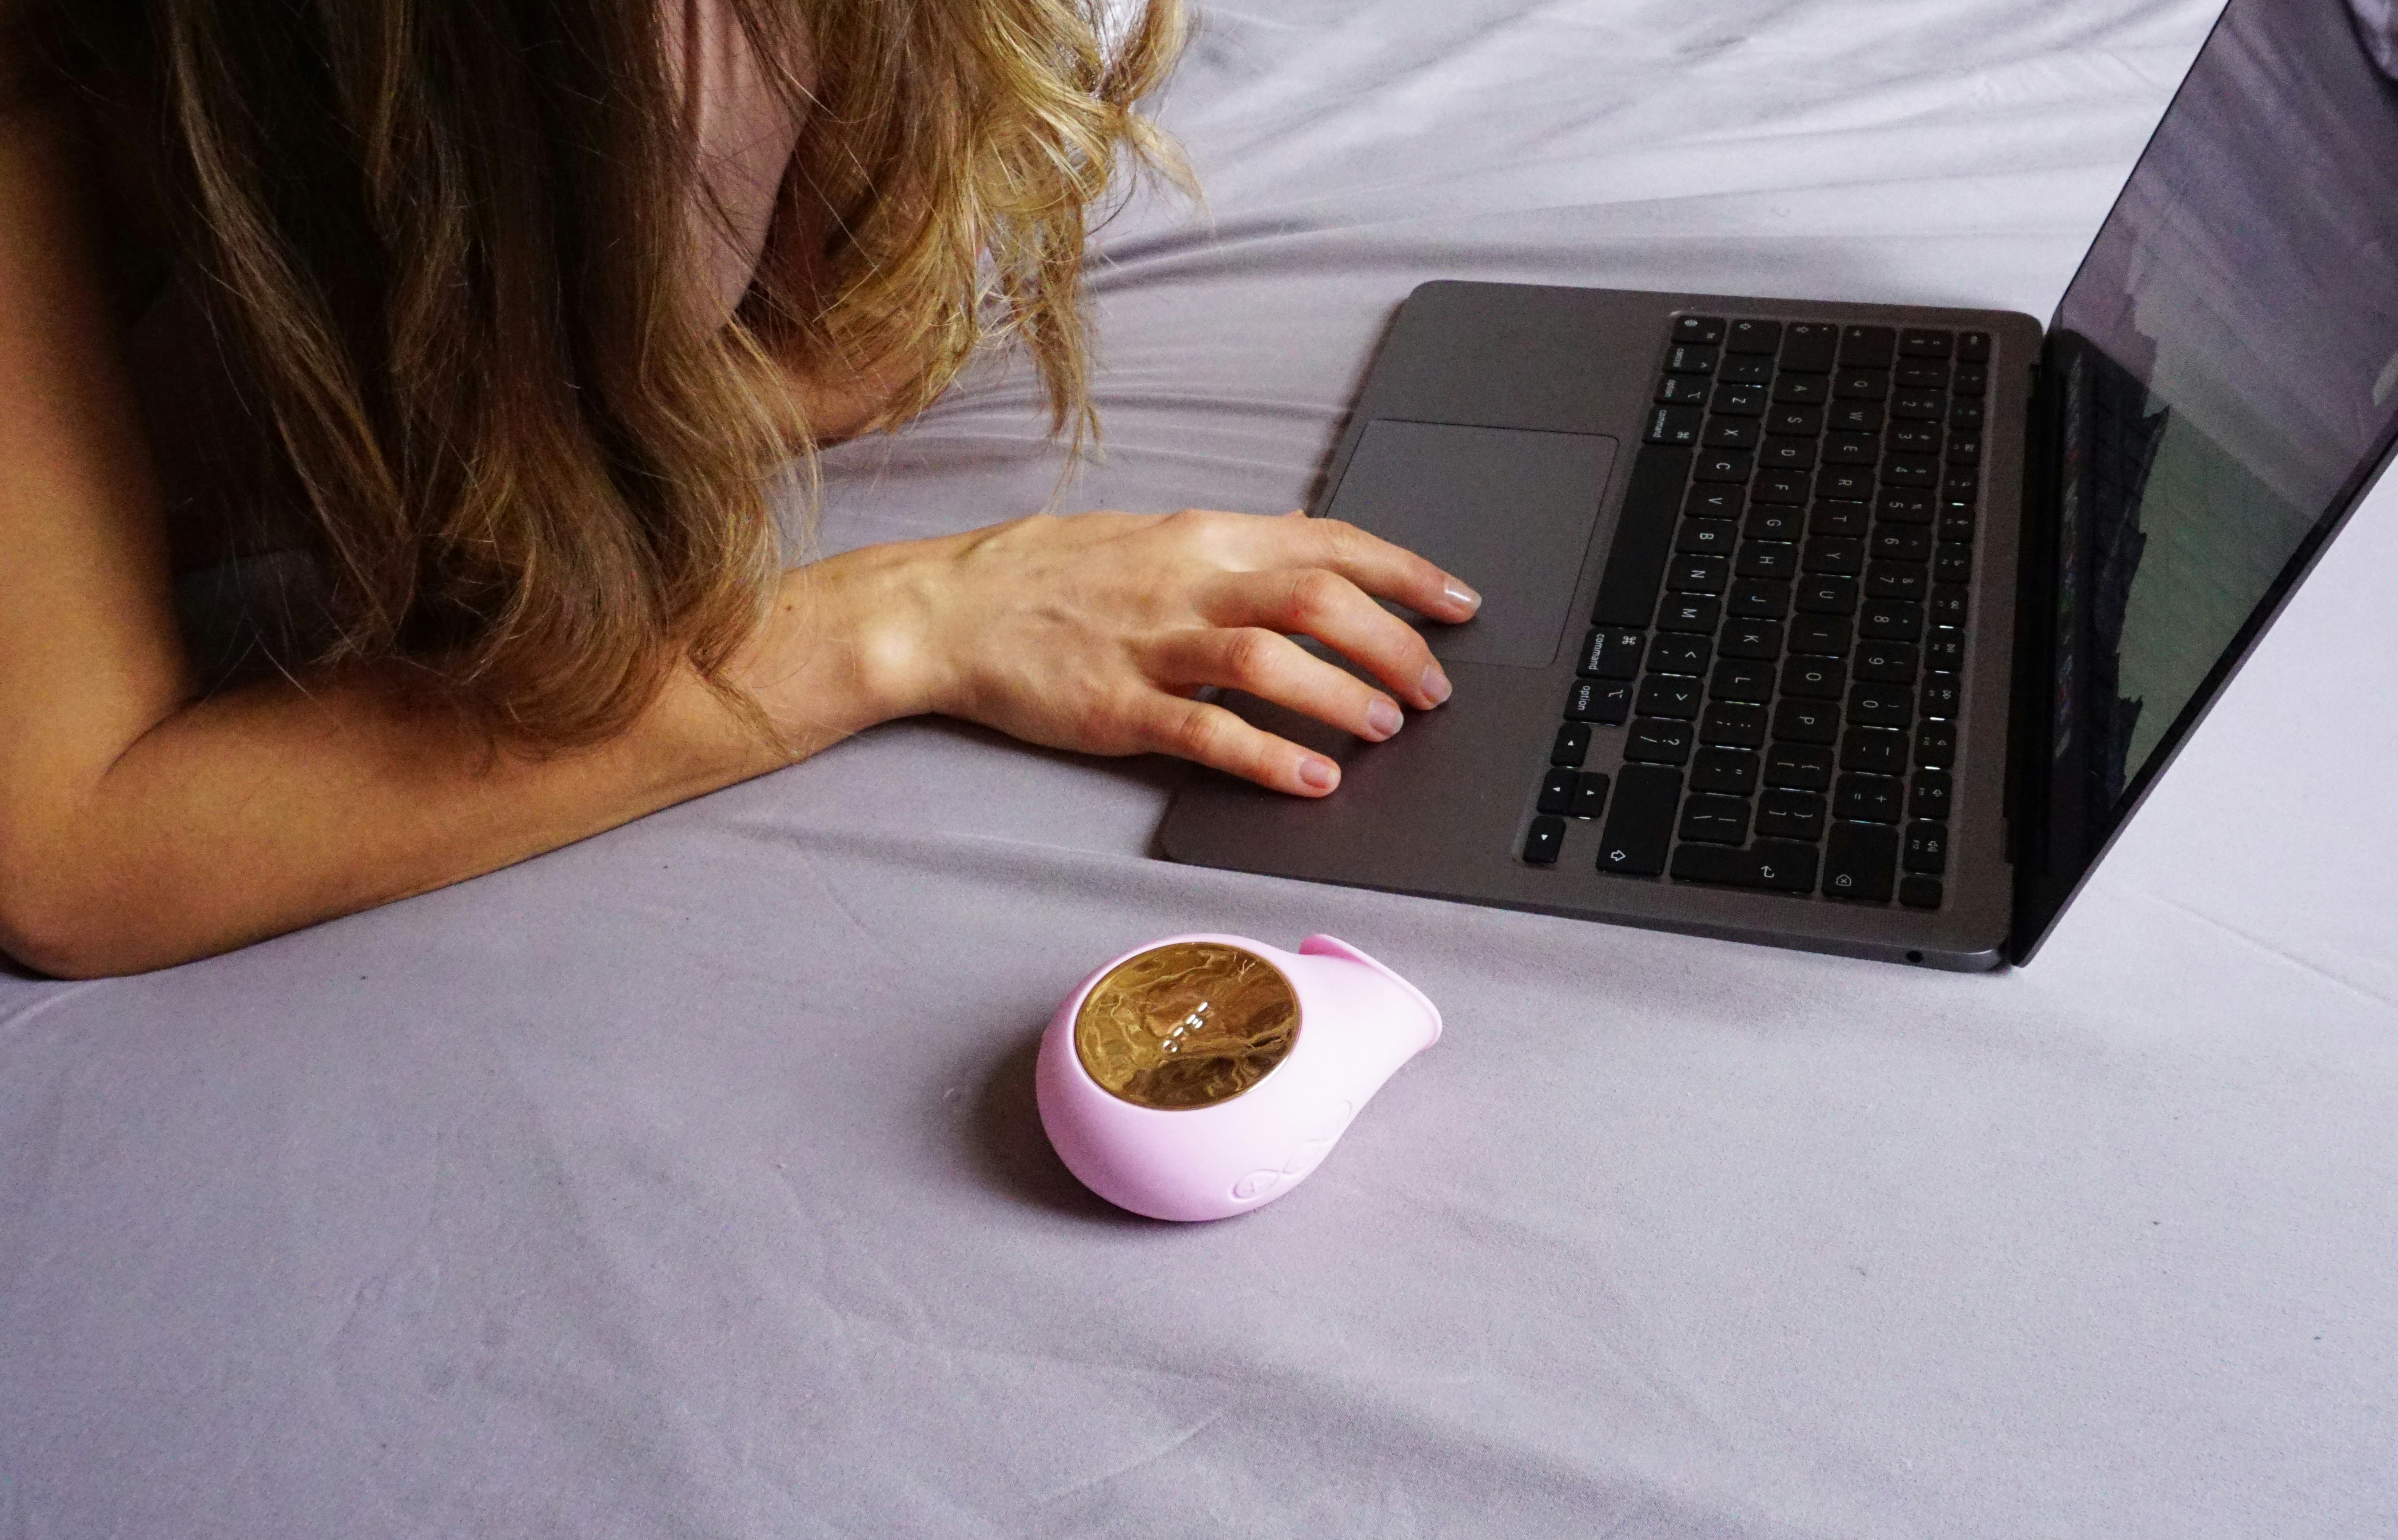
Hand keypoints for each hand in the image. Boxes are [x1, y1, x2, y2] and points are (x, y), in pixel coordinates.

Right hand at [762, 509, 1480, 794]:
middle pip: (1316, 598)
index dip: (1406, 572)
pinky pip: (1207, 732)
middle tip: (1435, 685)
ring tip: (1387, 726)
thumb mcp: (1150, 536)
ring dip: (1341, 695)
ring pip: (1271, 661)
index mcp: (1200, 538)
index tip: (1460, 602)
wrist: (948, 609)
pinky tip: (1313, 780)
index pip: (1328, 541)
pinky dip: (1269, 758)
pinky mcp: (1115, 708)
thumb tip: (1310, 535)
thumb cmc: (1048, 576)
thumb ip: (1233, 544)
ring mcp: (1149, 646)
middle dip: (1392, 640)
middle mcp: (1184, 583)